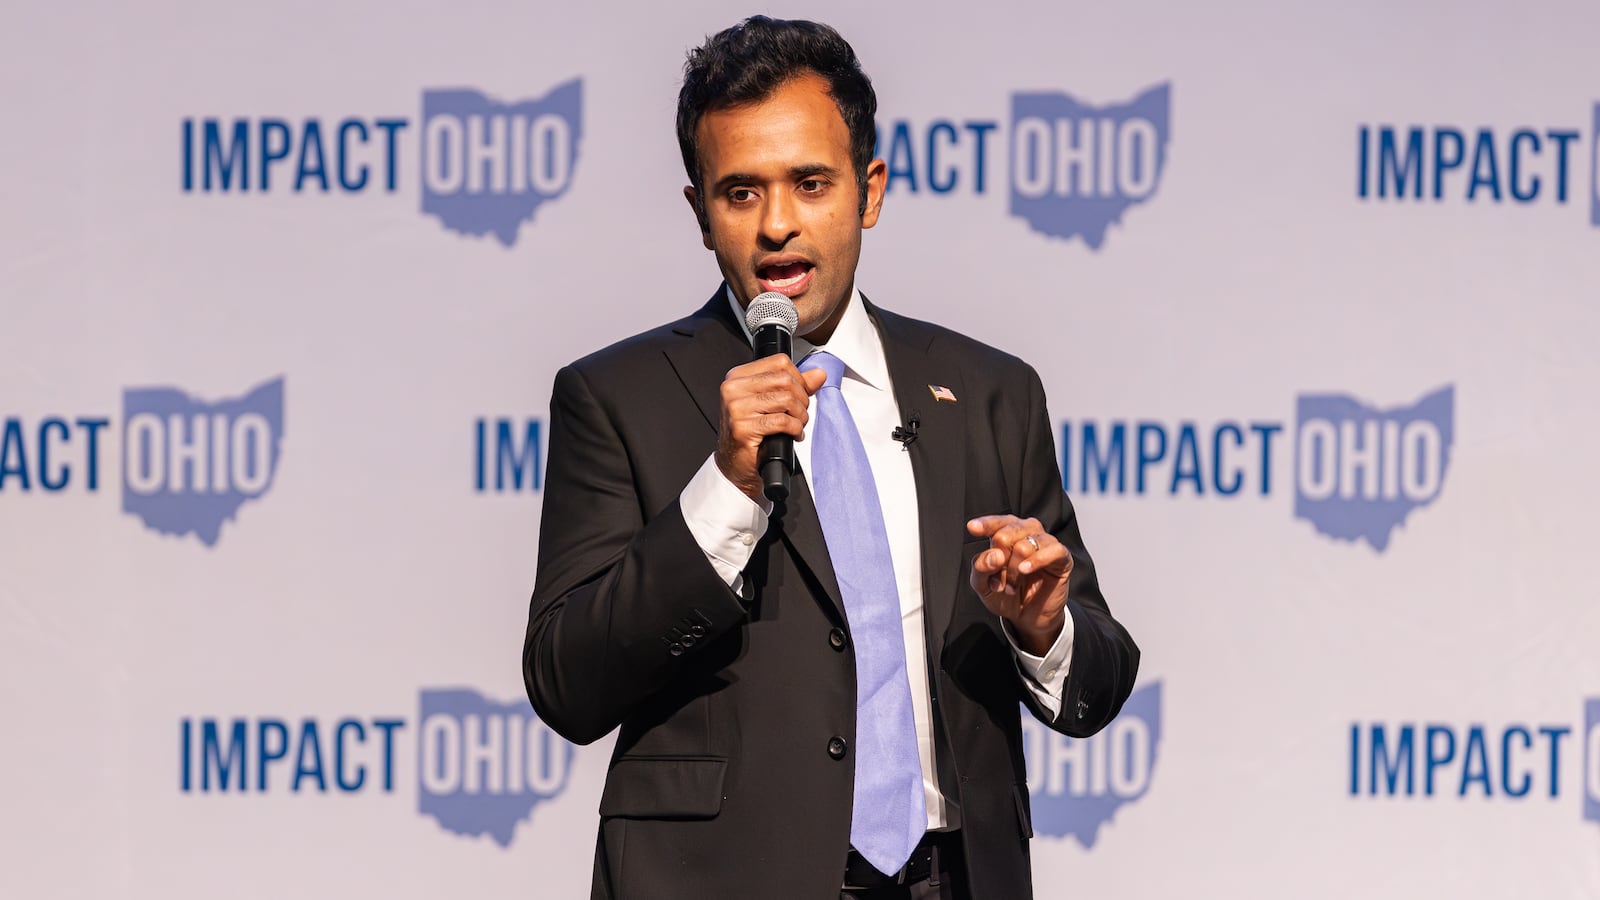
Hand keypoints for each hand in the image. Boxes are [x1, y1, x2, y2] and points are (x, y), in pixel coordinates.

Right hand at [715, 354, 826, 500]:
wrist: (735, 464)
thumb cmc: (751, 433)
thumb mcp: (772, 403)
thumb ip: (796, 385)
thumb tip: (818, 374)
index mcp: (737, 377)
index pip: (779, 362)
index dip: (799, 379)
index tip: (801, 394)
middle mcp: (733, 389)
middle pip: (785, 380)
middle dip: (802, 399)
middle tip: (800, 414)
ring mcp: (736, 408)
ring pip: (787, 400)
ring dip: (800, 416)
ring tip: (797, 425)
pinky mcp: (743, 428)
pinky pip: (783, 421)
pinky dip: (796, 429)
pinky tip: (793, 435)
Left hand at [967, 514, 1071, 654]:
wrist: (1027, 618)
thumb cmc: (1006, 595)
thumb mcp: (983, 585)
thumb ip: (981, 567)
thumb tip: (994, 555)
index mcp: (1006, 533)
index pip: (997, 522)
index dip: (985, 524)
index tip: (972, 528)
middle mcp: (1027, 533)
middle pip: (1007, 533)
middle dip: (998, 560)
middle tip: (999, 581)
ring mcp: (1046, 543)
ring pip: (1025, 544)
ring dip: (1013, 570)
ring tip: (1011, 587)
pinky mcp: (1062, 557)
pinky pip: (1053, 550)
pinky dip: (1036, 560)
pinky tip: (1025, 570)